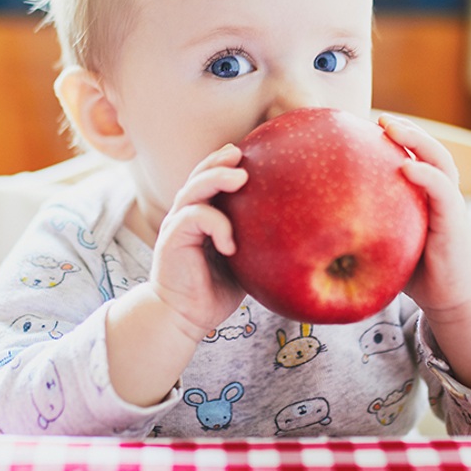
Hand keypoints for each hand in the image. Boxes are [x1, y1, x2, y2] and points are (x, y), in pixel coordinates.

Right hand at [146, 143, 248, 342]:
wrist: (183, 318)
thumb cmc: (215, 290)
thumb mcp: (243, 261)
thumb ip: (255, 241)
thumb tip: (298, 229)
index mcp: (201, 215)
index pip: (210, 179)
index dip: (225, 163)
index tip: (250, 152)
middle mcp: (186, 214)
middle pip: (199, 176)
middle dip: (219, 161)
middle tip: (241, 152)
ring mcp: (177, 225)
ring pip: (193, 190)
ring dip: (215, 178)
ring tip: (240, 177)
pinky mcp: (171, 240)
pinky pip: (193, 218)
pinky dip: (215, 224)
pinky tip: (231, 244)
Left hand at [378, 114, 470, 389]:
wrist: (453, 299)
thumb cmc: (413, 271)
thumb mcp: (384, 244)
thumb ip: (360, 228)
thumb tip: (305, 225)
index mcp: (423, 195)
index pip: (411, 156)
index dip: (392, 138)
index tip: (363, 124)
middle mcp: (439, 193)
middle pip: (427, 149)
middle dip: (406, 129)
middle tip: (378, 117)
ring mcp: (450, 205)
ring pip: (439, 161)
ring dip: (418, 140)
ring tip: (391, 127)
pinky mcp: (456, 222)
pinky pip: (444, 191)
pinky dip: (427, 175)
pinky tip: (407, 167)